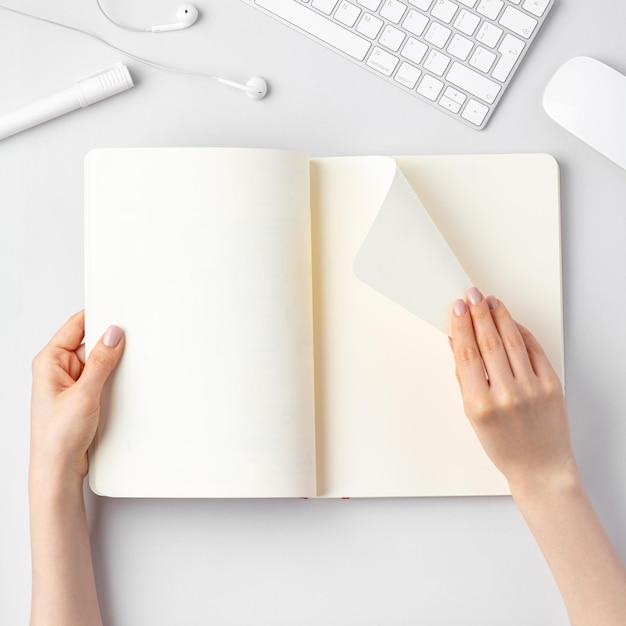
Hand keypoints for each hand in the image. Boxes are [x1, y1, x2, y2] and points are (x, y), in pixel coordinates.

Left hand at [30, 311, 123, 481]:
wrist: (58, 469)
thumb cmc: (57, 437)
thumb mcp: (84, 395)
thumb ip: (100, 362)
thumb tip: (113, 336)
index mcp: (49, 361)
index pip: (75, 326)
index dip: (97, 316)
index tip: (119, 313)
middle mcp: (59, 369)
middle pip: (90, 342)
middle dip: (110, 344)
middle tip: (128, 344)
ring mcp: (72, 383)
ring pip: (99, 361)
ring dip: (112, 365)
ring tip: (121, 373)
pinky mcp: (83, 395)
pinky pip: (102, 377)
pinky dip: (113, 378)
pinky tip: (119, 385)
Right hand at [449, 288, 576, 494]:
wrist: (540, 468)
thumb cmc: (504, 446)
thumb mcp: (473, 416)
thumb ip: (464, 377)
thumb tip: (456, 344)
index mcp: (480, 404)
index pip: (467, 353)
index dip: (461, 326)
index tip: (456, 308)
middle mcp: (506, 394)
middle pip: (489, 341)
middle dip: (478, 313)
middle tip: (471, 295)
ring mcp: (531, 388)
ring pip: (512, 340)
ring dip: (500, 316)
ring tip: (490, 302)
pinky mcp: (551, 385)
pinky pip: (534, 350)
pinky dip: (521, 332)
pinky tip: (511, 322)